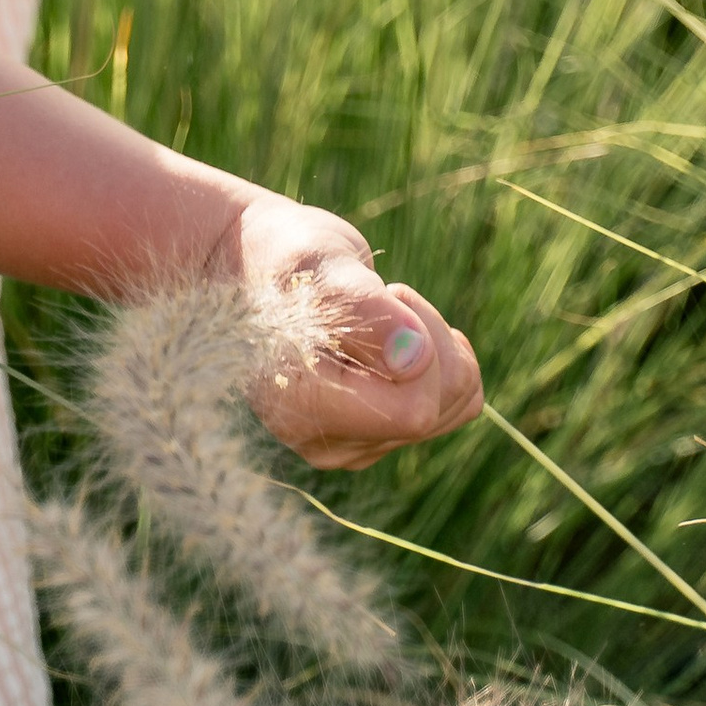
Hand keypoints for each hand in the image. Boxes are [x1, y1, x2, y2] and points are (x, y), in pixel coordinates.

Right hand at [208, 192, 483, 470]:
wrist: (252, 268)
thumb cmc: (281, 260)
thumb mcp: (318, 265)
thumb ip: (364, 311)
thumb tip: (415, 360)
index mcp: (302, 406)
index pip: (413, 409)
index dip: (421, 346)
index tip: (388, 292)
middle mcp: (327, 442)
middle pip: (437, 408)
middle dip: (432, 339)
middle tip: (385, 296)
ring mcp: (353, 445)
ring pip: (452, 406)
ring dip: (436, 348)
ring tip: (381, 317)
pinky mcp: (375, 435)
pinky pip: (450, 406)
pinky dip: (439, 361)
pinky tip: (396, 337)